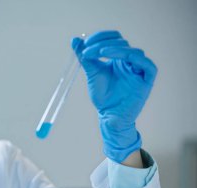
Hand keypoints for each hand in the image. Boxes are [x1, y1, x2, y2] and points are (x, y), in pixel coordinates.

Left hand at [71, 30, 156, 162]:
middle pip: (121, 42)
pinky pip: (147, 65)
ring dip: (115, 49)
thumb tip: (75, 39)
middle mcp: (129, 61)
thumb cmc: (103, 96)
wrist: (109, 115)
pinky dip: (135, 58)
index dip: (100, 37)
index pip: (113, 39)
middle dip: (102, 43)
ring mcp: (139, 69)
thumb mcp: (91, 73)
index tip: (84, 43)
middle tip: (87, 50)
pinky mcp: (146, 79)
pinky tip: (121, 58)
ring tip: (99, 53)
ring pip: (132, 51)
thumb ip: (85, 57)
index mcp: (118, 58)